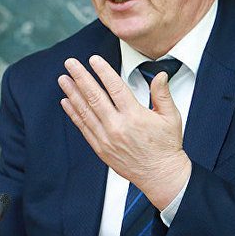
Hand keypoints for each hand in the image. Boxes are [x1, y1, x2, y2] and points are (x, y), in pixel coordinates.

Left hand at [57, 55, 190, 209]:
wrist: (160, 175)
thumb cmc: (166, 146)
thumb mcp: (171, 117)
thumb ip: (162, 94)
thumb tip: (160, 75)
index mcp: (135, 116)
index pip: (115, 87)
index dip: (103, 71)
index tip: (94, 60)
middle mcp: (118, 126)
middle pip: (95, 96)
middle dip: (81, 77)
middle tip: (71, 64)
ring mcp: (107, 138)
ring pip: (85, 111)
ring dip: (72, 93)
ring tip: (63, 79)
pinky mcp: (100, 148)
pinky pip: (83, 127)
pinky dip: (74, 113)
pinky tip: (66, 102)